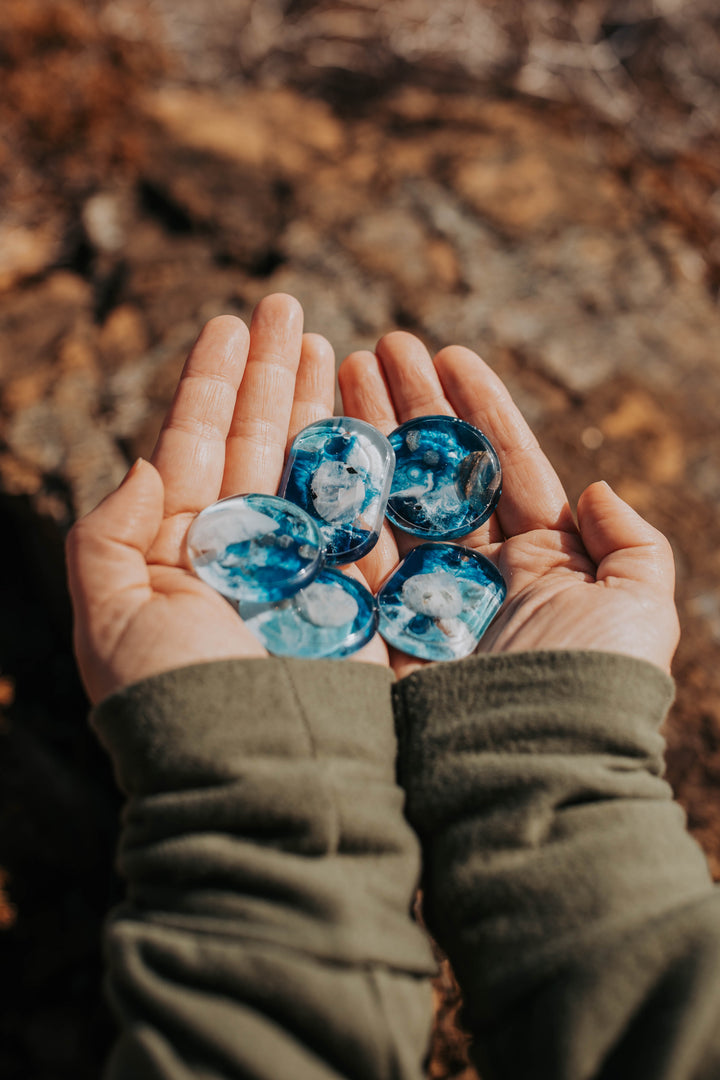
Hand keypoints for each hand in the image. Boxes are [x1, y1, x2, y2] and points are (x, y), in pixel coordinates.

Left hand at [67, 294, 387, 703]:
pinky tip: (366, 408)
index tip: (228, 322)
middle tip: (285, 303)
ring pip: (307, 463)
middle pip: (255, 439)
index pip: (194, 445)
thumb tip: (146, 463)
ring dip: (314, 400)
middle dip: (269, 372)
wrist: (254, 771)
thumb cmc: (174, 698)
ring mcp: (299, 565)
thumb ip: (109, 536)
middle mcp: (239, 549)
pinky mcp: (351, 587)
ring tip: (324, 339)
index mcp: (177, 550)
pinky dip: (362, 457)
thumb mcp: (109, 618)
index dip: (210, 382)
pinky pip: (356, 507)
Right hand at [339, 333, 679, 679]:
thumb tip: (598, 487)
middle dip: (410, 406)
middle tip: (378, 346)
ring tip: (340, 368)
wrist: (529, 772)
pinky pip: (353, 548)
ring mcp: (419, 596)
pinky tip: (318, 439)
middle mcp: (475, 573)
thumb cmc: (589, 685)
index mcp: (540, 562)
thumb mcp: (638, 607)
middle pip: (436, 471)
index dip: (478, 408)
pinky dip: (337, 496)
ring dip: (368, 433)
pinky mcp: (374, 625)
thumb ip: (632, 543)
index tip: (450, 351)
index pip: (504, 466)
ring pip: (390, 497)